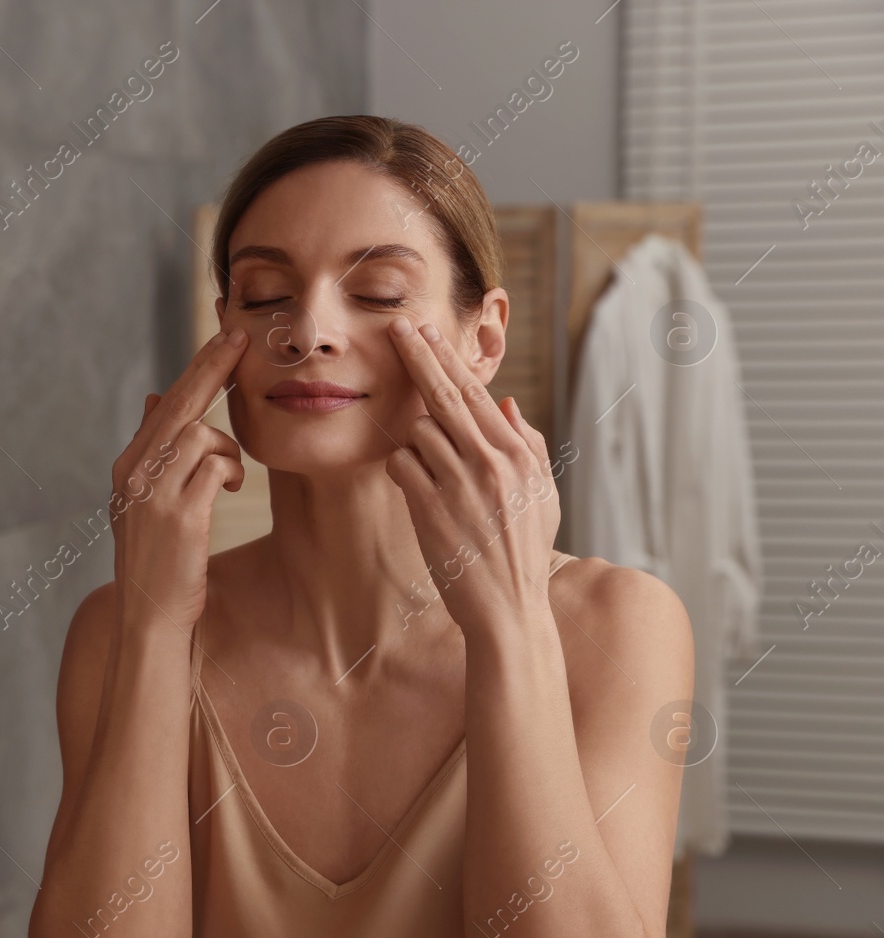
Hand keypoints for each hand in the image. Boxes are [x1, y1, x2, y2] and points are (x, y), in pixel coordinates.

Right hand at [111, 328, 248, 632]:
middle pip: (180, 403)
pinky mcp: (179, 515)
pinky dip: (230, 471)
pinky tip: (230, 489)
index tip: (224, 338)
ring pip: (201, 434)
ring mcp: (154, 492)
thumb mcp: (146, 502)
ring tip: (229, 479)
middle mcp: (134, 472)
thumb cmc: (157, 561)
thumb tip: (155, 398)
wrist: (149, 616)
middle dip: (212, 367)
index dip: (198, 369)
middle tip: (239, 336)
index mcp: (128, 466)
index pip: (167, 404)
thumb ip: (154, 452)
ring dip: (227, 451)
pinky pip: (215, 466)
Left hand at [382, 317, 559, 634]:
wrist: (508, 607)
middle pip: (444, 395)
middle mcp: (489, 462)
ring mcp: (459, 484)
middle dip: (418, 356)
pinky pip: (402, 465)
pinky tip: (417, 488)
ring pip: (418, 431)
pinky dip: (404, 470)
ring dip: (416, 442)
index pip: (476, 393)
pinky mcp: (430, 508)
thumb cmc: (523, 550)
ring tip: (435, 474)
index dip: (447, 358)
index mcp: (517, 454)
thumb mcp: (543, 495)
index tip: (427, 331)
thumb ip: (527, 445)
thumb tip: (506, 404)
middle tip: (397, 328)